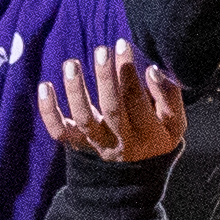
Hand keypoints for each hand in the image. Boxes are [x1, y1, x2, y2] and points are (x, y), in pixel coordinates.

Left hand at [36, 41, 187, 164]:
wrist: (135, 173)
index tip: (124, 47)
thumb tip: (152, 70)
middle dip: (106, 79)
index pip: (138, 103)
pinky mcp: (78, 143)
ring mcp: (97, 144)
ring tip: (72, 64)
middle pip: (112, 110)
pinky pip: (59, 131)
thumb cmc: (157, 134)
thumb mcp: (175, 123)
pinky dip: (48, 111)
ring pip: (83, 120)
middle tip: (102, 51)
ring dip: (76, 91)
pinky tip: (45, 86)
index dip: (131, 75)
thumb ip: (169, 96)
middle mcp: (122, 142)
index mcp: (149, 136)